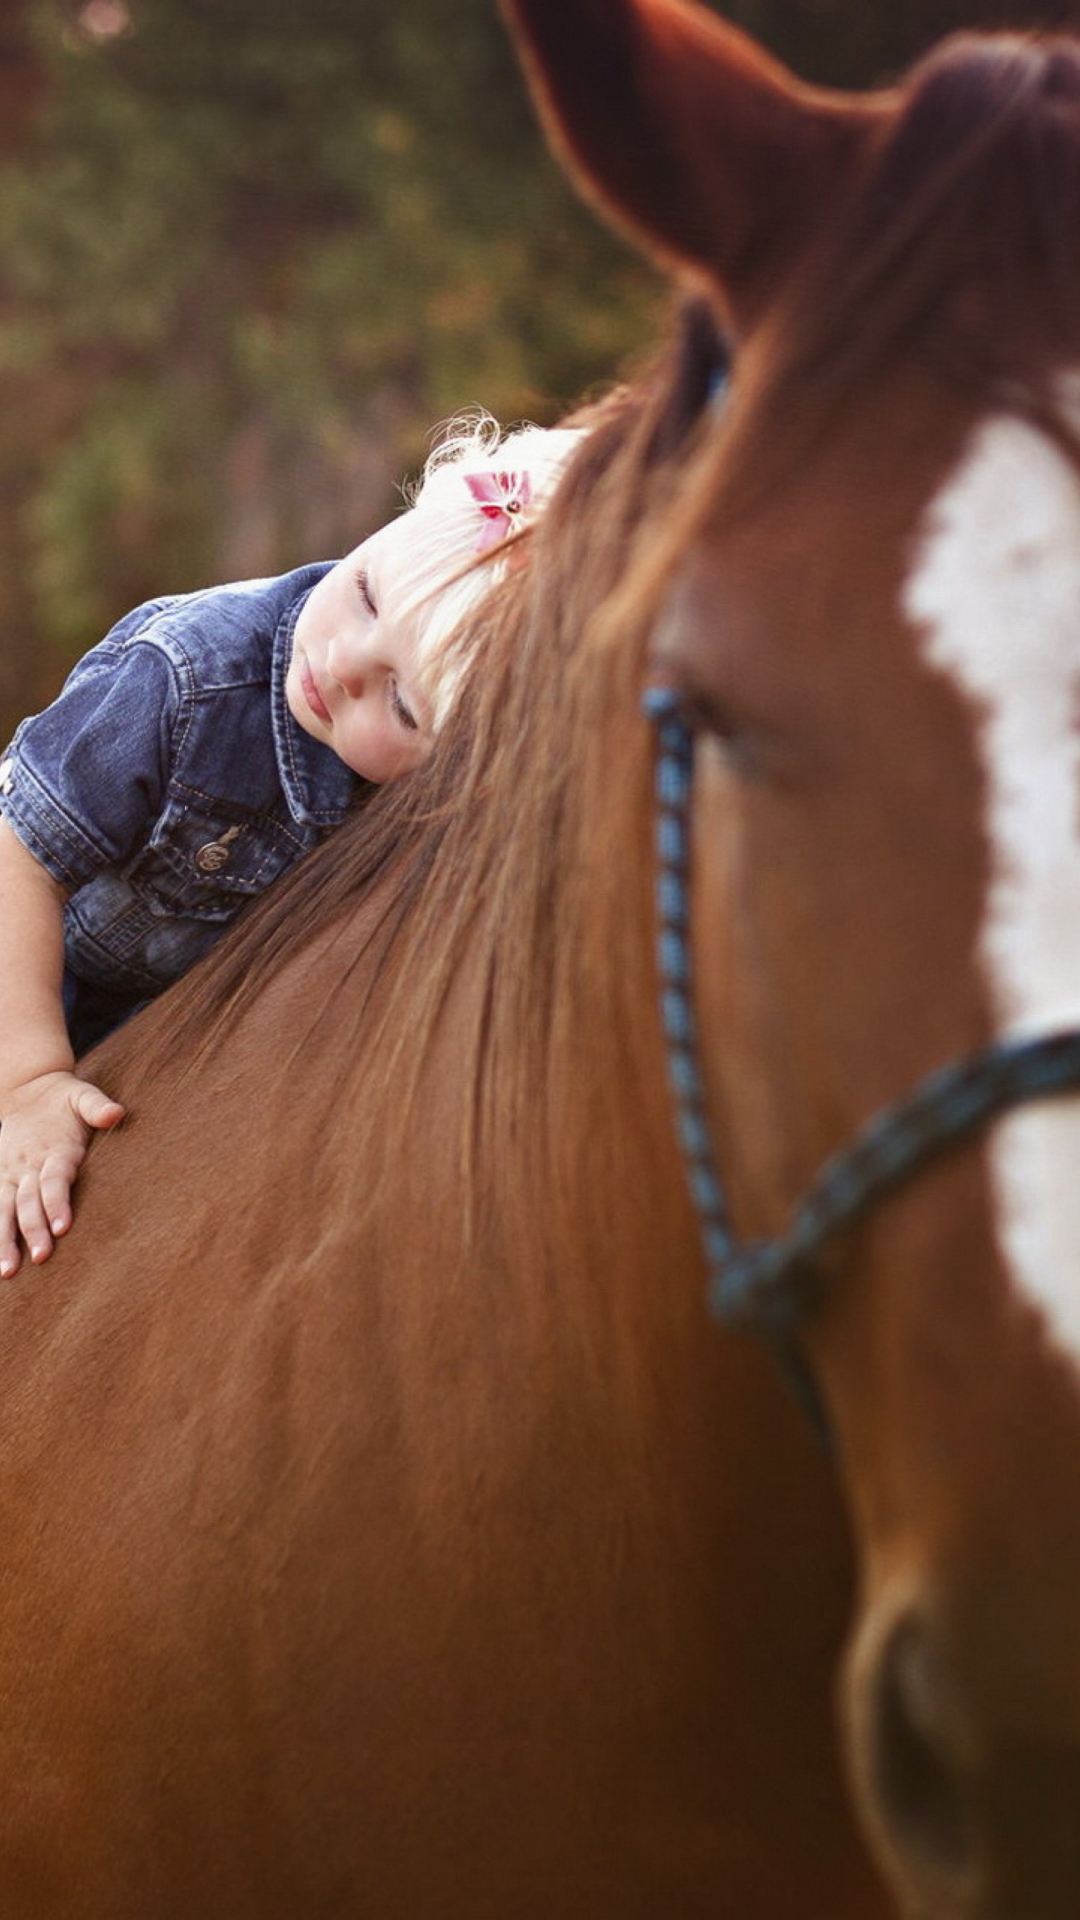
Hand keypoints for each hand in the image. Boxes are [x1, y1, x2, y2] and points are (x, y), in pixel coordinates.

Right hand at [0, 1071, 124, 1276]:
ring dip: (6, 1240)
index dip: (57, 1203)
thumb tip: (117, 1114)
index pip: (55, 1179)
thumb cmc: (64, 1100)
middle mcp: (28, 1165)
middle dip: (34, 1230)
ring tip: (9, 1271)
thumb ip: (98, 1107)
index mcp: (54, 1149)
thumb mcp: (83, 1095)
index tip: (62, 1227)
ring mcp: (10, 1173)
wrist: (27, 1089)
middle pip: (29, 1201)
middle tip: (42, 1258)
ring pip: (5, 1210)